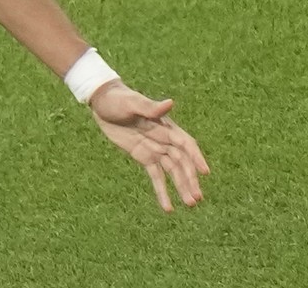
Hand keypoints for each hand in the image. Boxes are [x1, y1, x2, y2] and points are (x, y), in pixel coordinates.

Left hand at [89, 82, 210, 211]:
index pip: (186, 144)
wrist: (102, 102)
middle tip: (196, 198)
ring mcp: (155, 149)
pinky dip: (162, 191)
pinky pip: (156, 176)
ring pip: (173, 172)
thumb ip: (150, 107)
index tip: (205, 172)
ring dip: (182, 187)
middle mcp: (165, 140)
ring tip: (190, 204)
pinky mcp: (144, 157)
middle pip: (182, 162)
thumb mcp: (132, 102)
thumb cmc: (118, 98)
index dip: (196, 157)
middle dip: (190, 179)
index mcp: (166, 126)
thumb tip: (170, 102)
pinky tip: (168, 208)